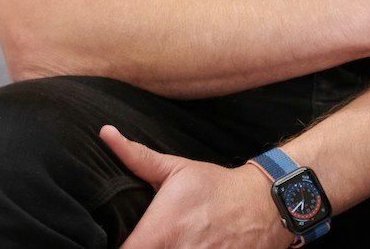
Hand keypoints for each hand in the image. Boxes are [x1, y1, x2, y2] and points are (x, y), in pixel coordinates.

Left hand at [99, 125, 294, 247]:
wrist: (263, 205)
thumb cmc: (215, 187)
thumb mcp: (177, 170)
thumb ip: (137, 158)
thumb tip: (106, 133)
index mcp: (161, 231)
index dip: (116, 247)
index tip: (118, 239)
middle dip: (143, 248)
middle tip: (146, 239)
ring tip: (167, 241)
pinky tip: (187, 246)